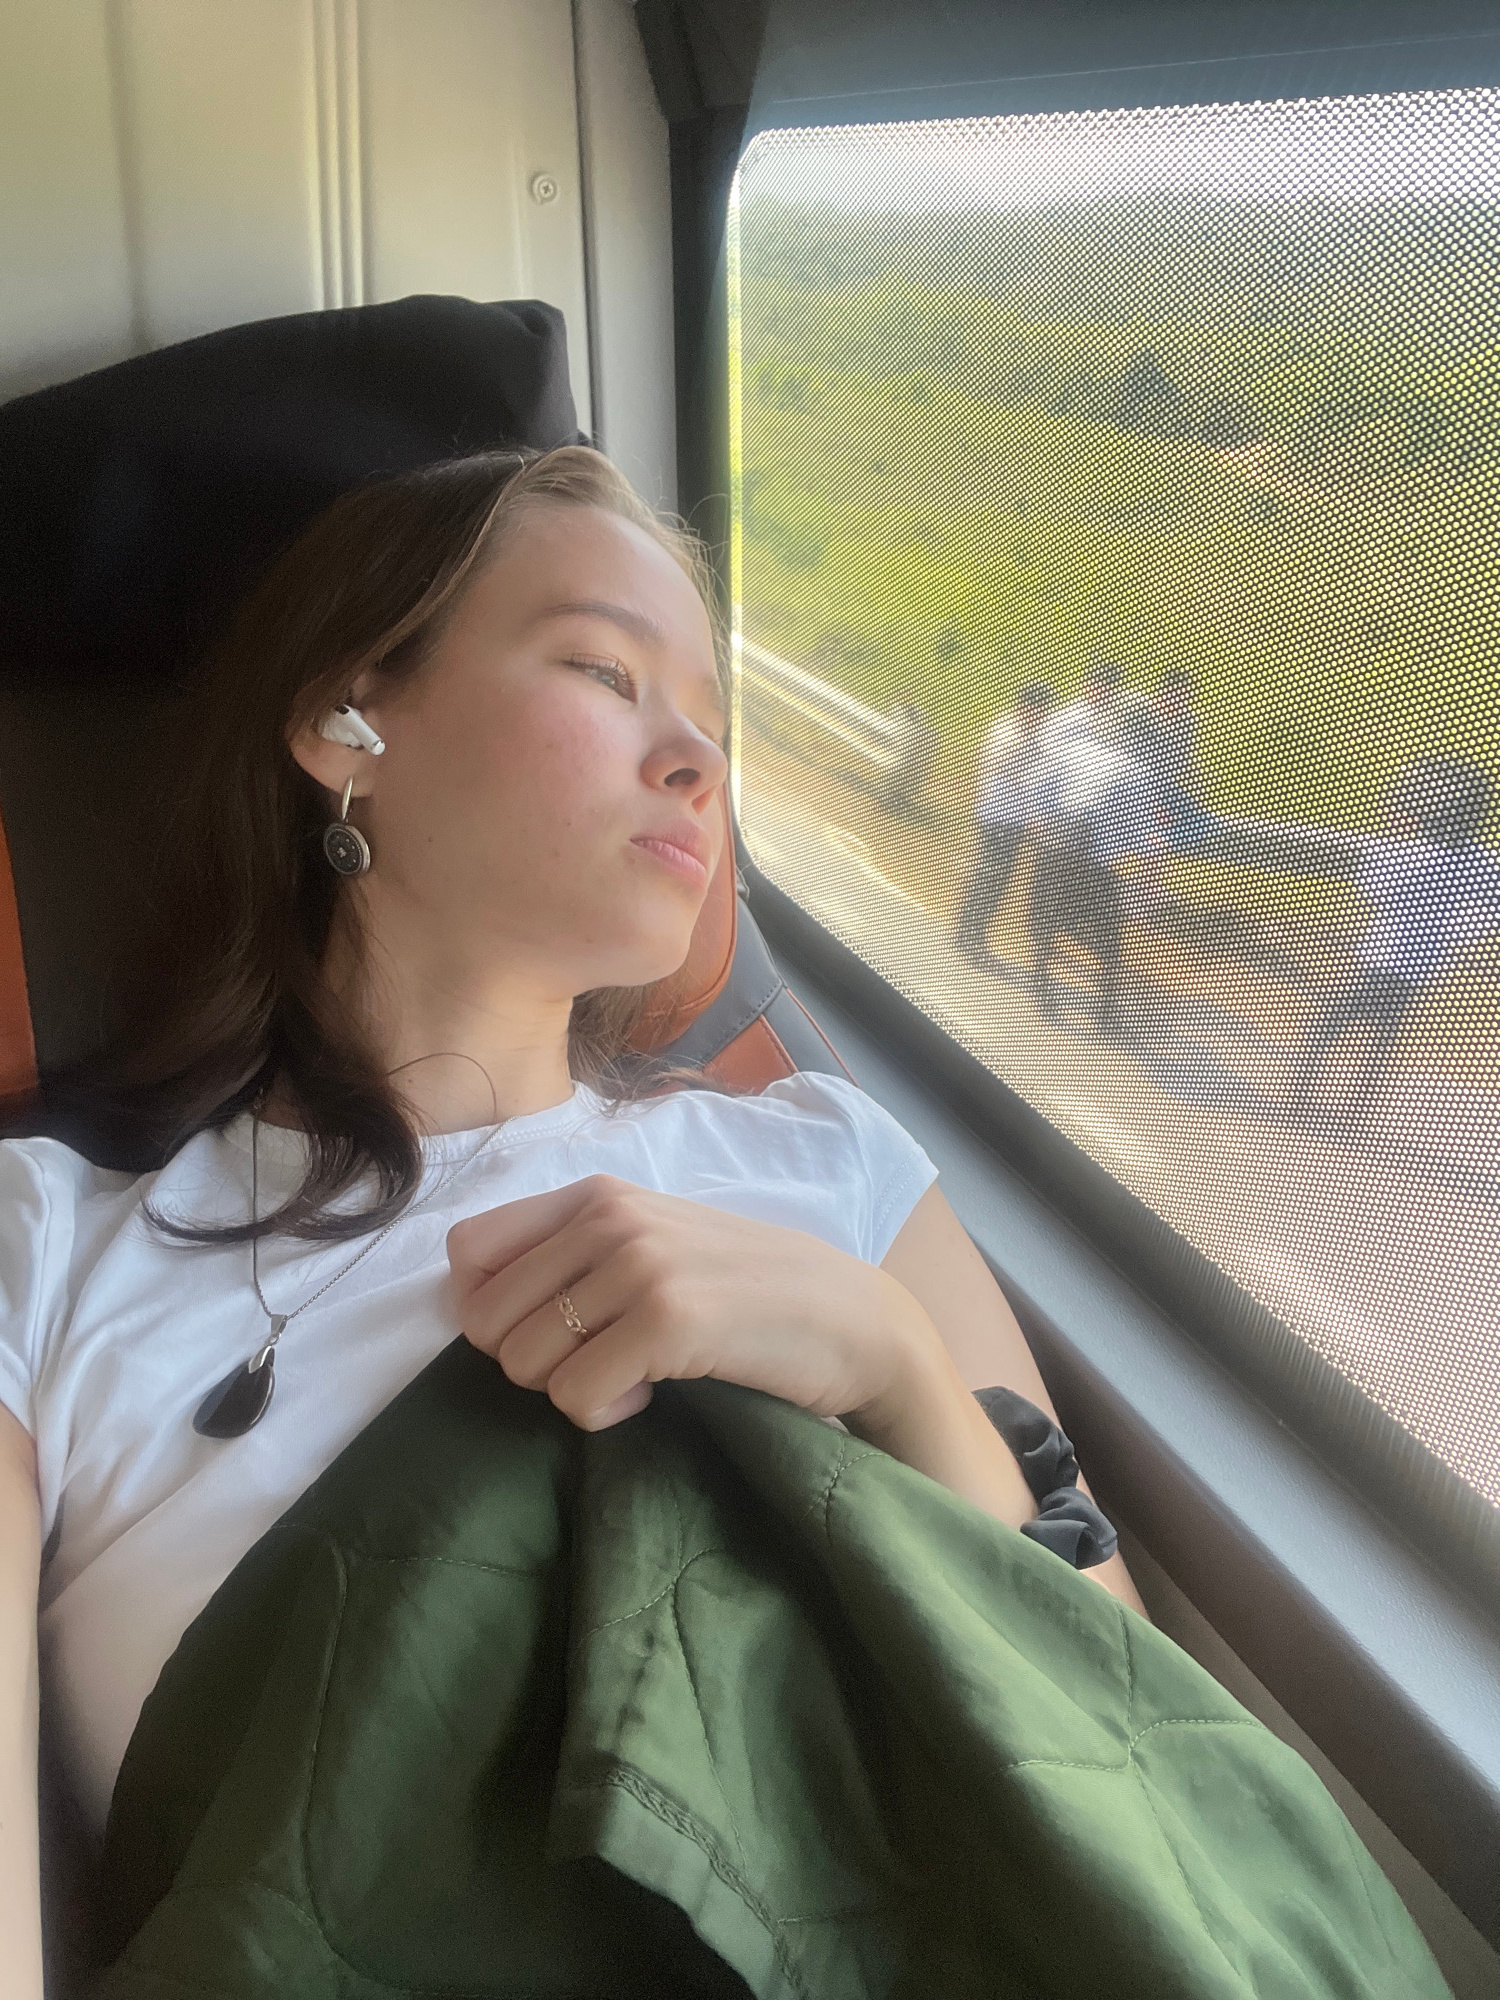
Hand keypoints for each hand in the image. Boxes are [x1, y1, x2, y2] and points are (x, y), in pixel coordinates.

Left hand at [447, 1175, 938, 1432]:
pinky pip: (575, 1397)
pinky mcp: (670, 1320)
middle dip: (532, 1363)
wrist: (853, 1322)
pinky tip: (658, 1391)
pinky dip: (607, 1415)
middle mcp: (611, 1217)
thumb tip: (475, 1307)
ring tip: (638, 1373)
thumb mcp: (654, 1246)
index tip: (550, 1334)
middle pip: (485, 1321)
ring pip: (523, 1363)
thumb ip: (575, 1256)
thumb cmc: (746, 1295)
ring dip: (573, 1391)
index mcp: (598, 1194)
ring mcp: (641, 1264)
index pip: (468, 1251)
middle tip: (602, 1361)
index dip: (488, 1311)